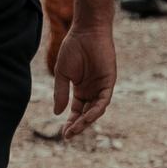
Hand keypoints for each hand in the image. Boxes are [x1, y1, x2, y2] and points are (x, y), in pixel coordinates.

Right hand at [49, 19, 114, 136]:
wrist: (86, 32)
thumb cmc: (73, 48)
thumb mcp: (62, 73)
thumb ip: (60, 93)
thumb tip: (57, 113)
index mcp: (80, 89)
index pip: (76, 111)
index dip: (70, 122)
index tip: (63, 134)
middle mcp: (92, 91)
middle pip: (86, 114)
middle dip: (78, 125)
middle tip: (68, 135)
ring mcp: (101, 87)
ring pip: (96, 110)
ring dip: (86, 121)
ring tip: (76, 128)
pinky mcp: (109, 82)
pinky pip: (104, 100)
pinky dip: (97, 110)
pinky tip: (87, 116)